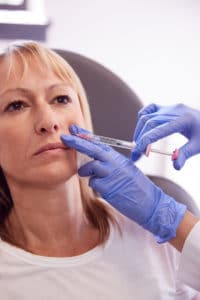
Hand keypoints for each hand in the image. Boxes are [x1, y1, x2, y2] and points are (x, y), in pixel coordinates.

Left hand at [61, 124, 185, 242]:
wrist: (150, 203)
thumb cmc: (137, 188)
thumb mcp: (126, 169)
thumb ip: (111, 163)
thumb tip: (95, 159)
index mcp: (119, 158)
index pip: (100, 143)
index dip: (86, 136)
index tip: (75, 130)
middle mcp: (115, 163)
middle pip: (93, 149)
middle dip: (77, 142)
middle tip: (64, 138)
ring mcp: (112, 175)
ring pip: (90, 167)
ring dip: (85, 171)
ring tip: (86, 175)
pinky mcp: (108, 188)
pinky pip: (94, 183)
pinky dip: (95, 186)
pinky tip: (106, 189)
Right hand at [131, 103, 199, 169]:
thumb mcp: (198, 146)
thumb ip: (185, 155)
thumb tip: (175, 166)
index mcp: (183, 120)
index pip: (158, 130)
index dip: (145, 141)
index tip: (137, 153)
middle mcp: (174, 111)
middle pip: (149, 122)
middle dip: (140, 139)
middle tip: (136, 155)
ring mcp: (170, 107)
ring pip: (146, 116)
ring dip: (139, 131)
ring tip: (139, 146)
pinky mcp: (167, 107)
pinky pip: (150, 109)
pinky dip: (142, 118)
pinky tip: (142, 129)